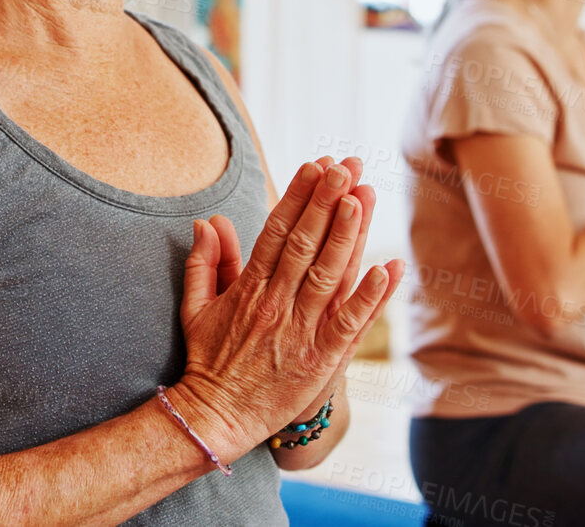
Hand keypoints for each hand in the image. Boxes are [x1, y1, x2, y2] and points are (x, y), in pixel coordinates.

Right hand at [170, 158, 404, 460]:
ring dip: (348, 234)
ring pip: (329, 273)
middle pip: (306, 243)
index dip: (298, 195)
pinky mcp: (320, 360)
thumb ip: (205, 262)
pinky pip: (349, 323)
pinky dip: (369, 296)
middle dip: (327, 200)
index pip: (277, 230)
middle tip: (347, 166)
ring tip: (363, 196)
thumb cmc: (207, 362)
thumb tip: (207, 221)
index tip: (315, 165)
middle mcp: (276, 303)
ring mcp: (300, 331)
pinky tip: (389, 268)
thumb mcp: (196, 307)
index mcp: (249, 287)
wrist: (215, 418)